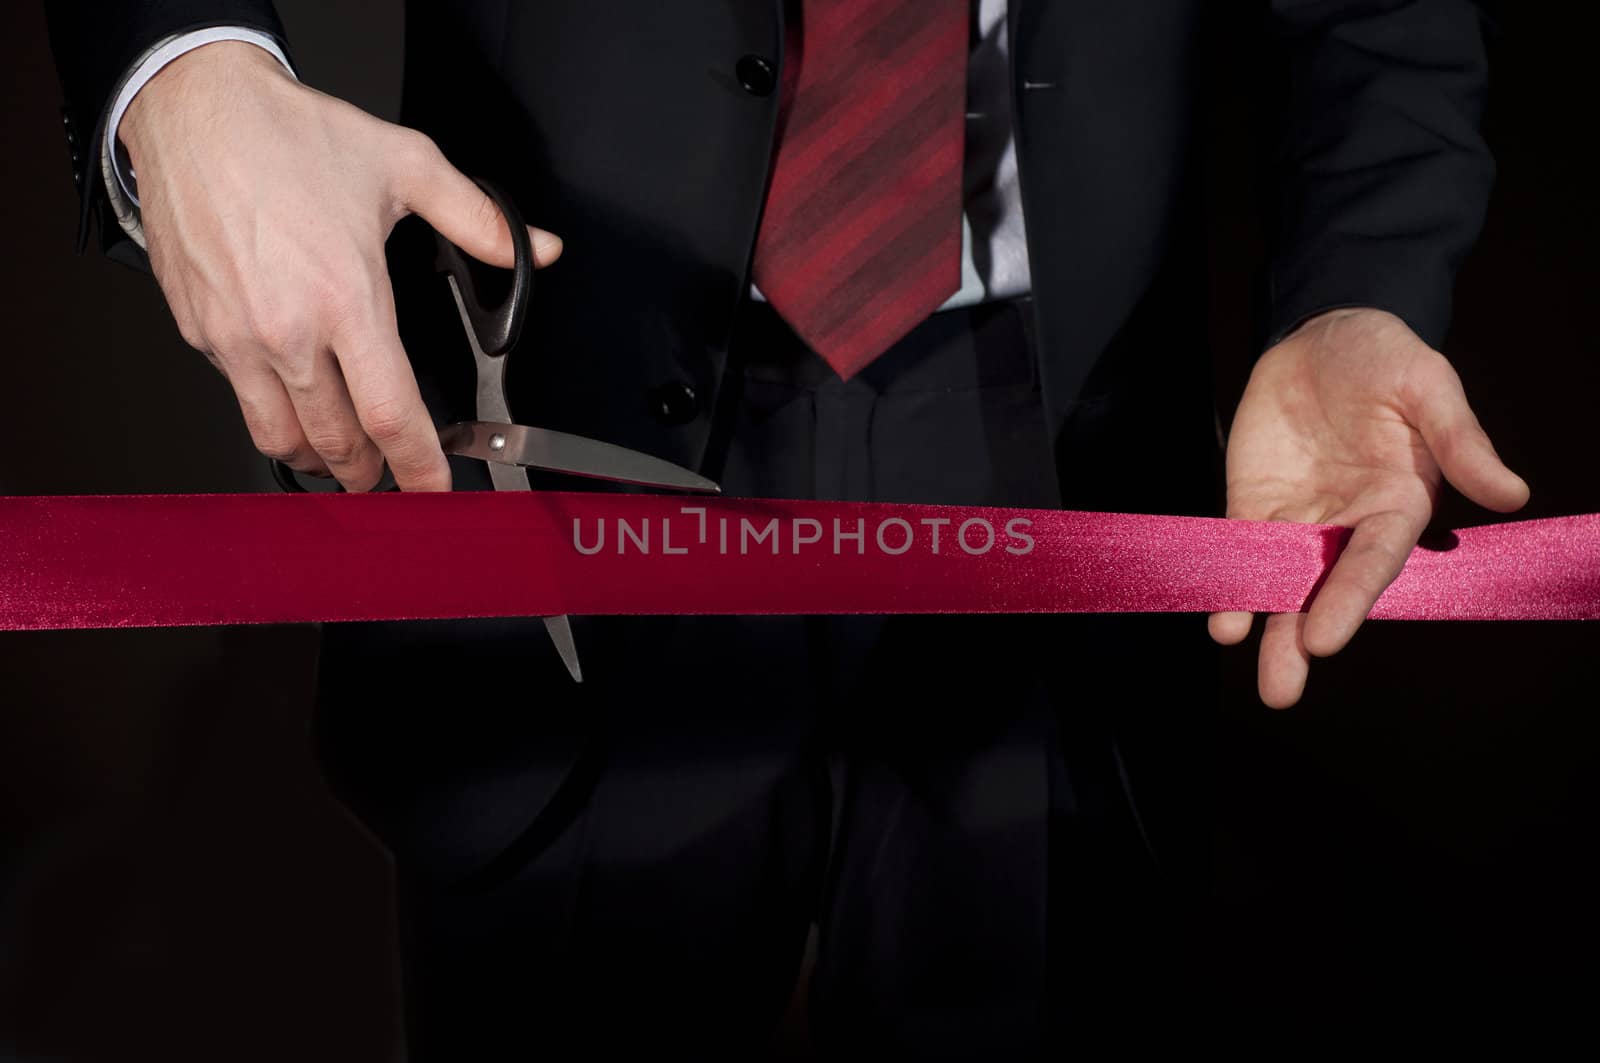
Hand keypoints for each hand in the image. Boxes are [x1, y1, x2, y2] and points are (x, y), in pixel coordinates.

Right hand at [121, 41, 562, 491]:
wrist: (193, 109)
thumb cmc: (286, 135)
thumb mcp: (404, 165)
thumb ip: (478, 219)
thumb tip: (538, 249)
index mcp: (348, 298)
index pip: (393, 415)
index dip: (419, 468)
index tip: (434, 491)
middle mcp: (289, 329)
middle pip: (338, 443)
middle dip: (370, 473)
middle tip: (387, 476)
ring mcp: (237, 337)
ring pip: (282, 437)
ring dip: (318, 459)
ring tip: (341, 457)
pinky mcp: (199, 332)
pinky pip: (241, 398)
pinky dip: (273, 414)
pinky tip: (293, 399)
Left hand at [1208, 308, 1528, 707]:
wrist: (1325, 333)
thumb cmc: (1387, 358)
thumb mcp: (1429, 385)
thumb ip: (1460, 440)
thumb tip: (1511, 493)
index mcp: (1397, 504)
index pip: (1372, 562)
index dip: (1349, 599)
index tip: (1325, 638)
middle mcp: (1346, 523)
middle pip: (1321, 589)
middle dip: (1296, 638)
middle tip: (1279, 690)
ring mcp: (1297, 518)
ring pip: (1275, 580)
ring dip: (1255, 619)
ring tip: (1233, 648)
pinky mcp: (1254, 502)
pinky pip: (1237, 547)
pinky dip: (1225, 577)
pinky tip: (1214, 613)